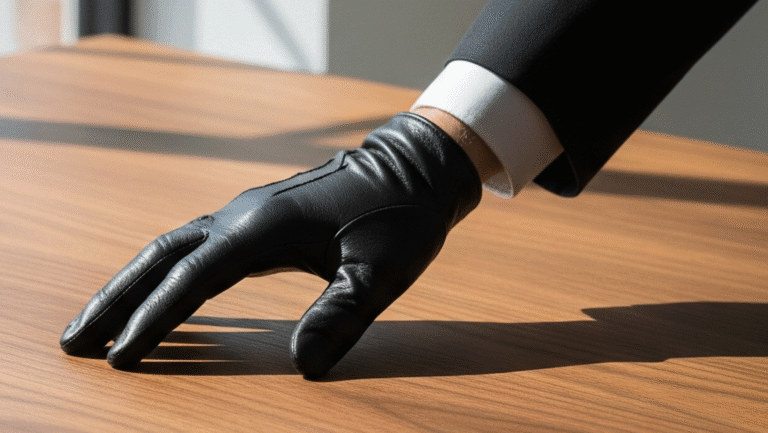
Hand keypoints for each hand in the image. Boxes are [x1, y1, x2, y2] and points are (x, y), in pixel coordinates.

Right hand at [60, 113, 481, 378]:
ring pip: (172, 248)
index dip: (155, 320)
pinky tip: (161, 296)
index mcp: (263, 227)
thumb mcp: (380, 272)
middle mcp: (242, 214)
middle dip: (116, 299)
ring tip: (99, 323)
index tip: (122, 357)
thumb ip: (342, 317)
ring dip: (132, 284)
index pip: (192, 280)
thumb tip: (304, 368)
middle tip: (74, 341)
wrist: (414, 169)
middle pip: (160, 257)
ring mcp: (247, 212)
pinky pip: (197, 247)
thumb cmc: (401, 218)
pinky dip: (167, 275)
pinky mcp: (258, 219)